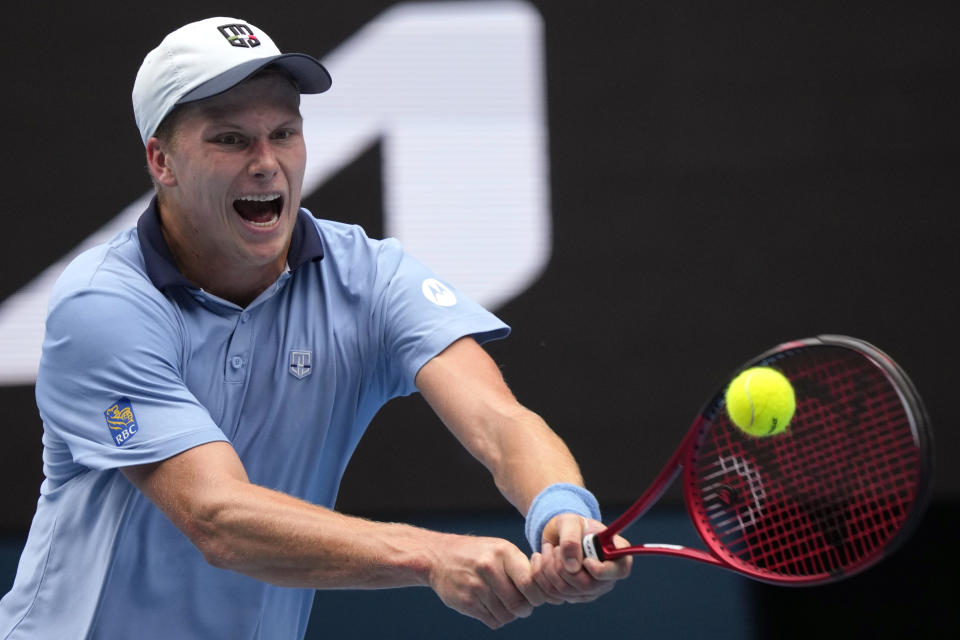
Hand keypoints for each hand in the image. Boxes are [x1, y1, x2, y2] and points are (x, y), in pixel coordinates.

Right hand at [427, 534, 550, 627]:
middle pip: (520, 604)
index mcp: (503, 552)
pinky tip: (491, 607)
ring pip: (507, 615)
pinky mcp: (465, 602)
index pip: (530, 582)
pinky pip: (492, 621)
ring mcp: (475, 585)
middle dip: (525, 609)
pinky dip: (497, 618)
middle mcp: (489, 567)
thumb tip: (551, 593)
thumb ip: (523, 567)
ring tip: (504, 603)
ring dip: (510, 615)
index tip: (535, 596)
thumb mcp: (501, 550)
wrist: (438, 556)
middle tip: (522, 605)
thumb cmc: (480, 554)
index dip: (538, 595)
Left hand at [531, 514, 631, 602]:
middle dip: (563, 566)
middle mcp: (607, 576)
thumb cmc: (570, 525)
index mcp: (615, 554)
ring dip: (549, 568)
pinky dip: (541, 576)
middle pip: (588, 586)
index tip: (585, 559)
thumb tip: (572, 567)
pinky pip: (554, 594)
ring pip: (567, 591)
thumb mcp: (569, 522)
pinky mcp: (574, 596)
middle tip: (554, 548)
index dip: (601, 569)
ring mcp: (591, 589)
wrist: (558, 534)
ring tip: (547, 549)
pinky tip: (540, 559)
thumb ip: (571, 539)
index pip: (620, 571)